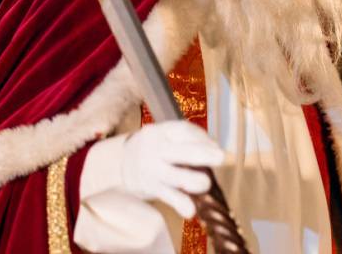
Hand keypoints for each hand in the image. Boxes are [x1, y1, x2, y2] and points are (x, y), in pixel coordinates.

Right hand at [89, 120, 224, 218]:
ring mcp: (154, 169)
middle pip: (180, 151)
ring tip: (205, 184)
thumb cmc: (157, 147)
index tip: (217, 147)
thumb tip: (217, 149)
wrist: (121, 160)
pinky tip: (190, 211)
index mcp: (164, 131)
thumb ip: (191, 140)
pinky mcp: (152, 187)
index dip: (203, 138)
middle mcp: (158, 149)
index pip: (184, 131)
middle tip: (221, 158)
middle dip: (202, 154)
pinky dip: (180, 204)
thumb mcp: (168, 136)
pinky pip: (168, 196)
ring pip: (174, 176)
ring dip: (192, 181)